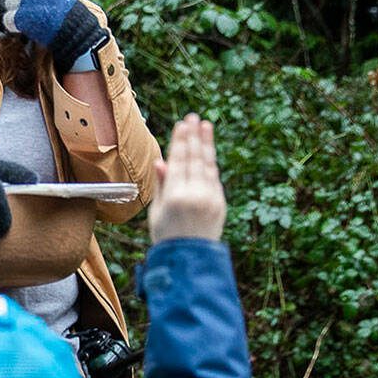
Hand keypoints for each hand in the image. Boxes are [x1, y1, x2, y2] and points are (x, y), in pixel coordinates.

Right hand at [148, 114, 225, 242]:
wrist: (190, 260)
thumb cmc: (167, 236)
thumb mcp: (157, 212)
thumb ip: (161, 185)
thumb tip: (162, 161)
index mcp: (175, 196)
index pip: (178, 161)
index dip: (180, 141)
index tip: (181, 124)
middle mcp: (194, 195)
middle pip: (194, 158)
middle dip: (194, 136)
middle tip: (194, 117)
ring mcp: (210, 199)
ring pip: (208, 165)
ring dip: (207, 144)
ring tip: (206, 126)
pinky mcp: (220, 203)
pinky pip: (214, 178)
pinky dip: (211, 163)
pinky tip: (208, 151)